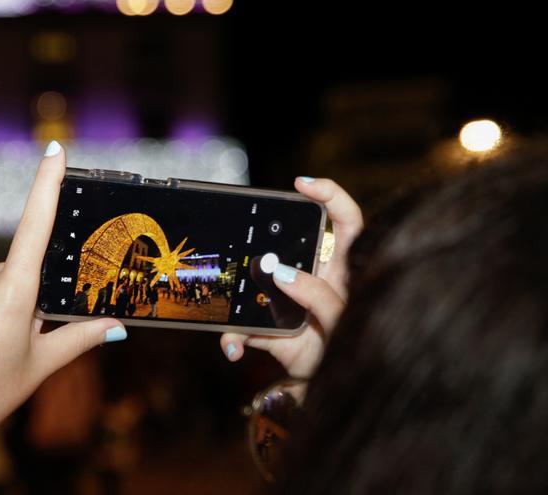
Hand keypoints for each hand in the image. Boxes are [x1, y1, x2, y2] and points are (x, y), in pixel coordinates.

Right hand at [220, 177, 362, 378]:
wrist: (334, 394)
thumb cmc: (354, 351)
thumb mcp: (344, 322)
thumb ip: (320, 296)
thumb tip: (283, 273)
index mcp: (341, 271)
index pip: (345, 223)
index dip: (329, 195)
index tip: (302, 184)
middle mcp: (312, 280)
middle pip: (288, 247)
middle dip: (263, 242)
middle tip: (246, 241)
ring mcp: (287, 303)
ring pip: (254, 287)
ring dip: (238, 299)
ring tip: (231, 306)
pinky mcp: (268, 330)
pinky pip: (241, 328)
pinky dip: (232, 340)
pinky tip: (233, 349)